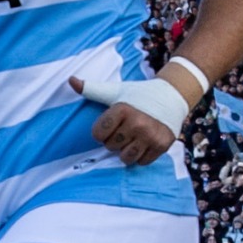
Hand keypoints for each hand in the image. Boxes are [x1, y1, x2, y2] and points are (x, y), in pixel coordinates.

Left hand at [71, 63, 199, 166]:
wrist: (171, 96)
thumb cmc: (138, 95)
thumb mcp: (115, 91)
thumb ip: (91, 89)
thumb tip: (70, 80)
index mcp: (122, 109)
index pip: (98, 134)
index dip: (102, 131)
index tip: (110, 124)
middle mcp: (137, 123)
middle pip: (111, 147)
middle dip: (114, 141)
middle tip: (123, 131)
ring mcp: (150, 136)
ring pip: (126, 158)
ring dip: (126, 151)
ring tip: (132, 139)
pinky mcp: (162, 145)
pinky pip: (142, 162)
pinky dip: (141, 155)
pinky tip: (144, 143)